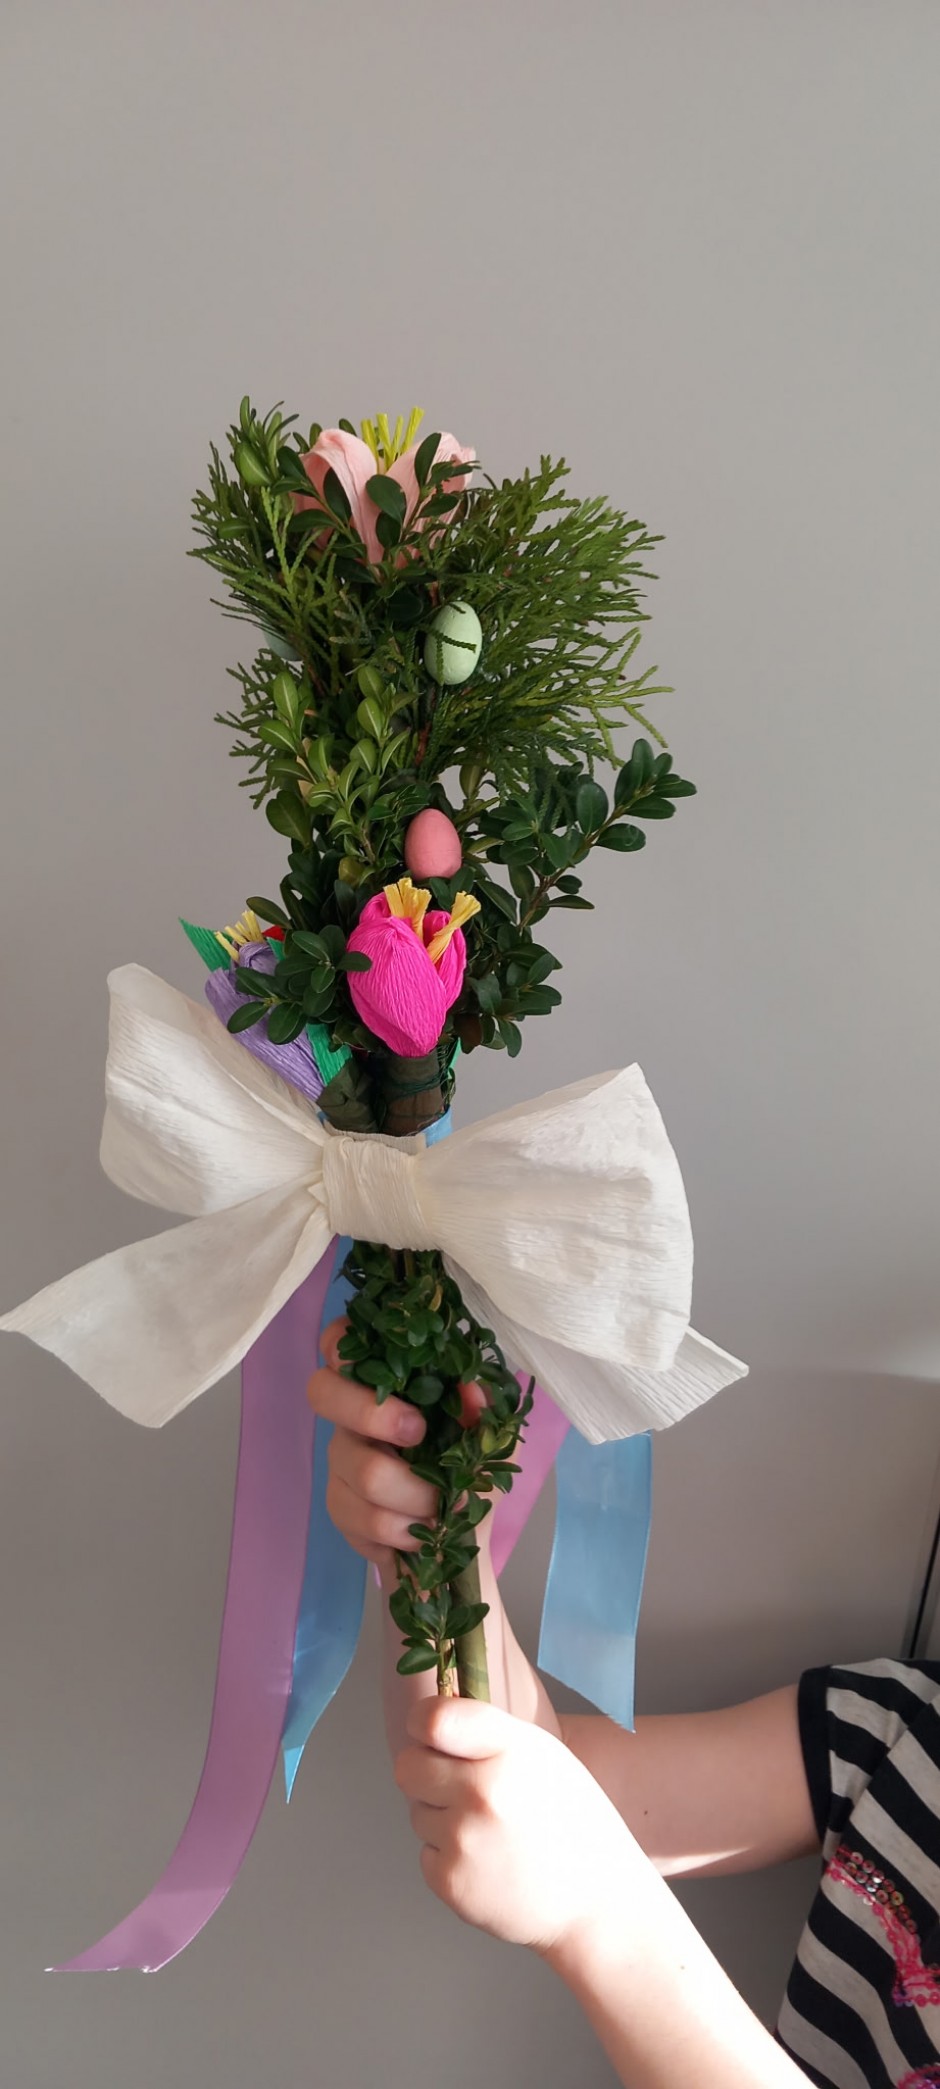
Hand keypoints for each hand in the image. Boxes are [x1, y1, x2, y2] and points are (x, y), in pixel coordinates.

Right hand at [307, 1319, 485, 1576]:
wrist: (458, 1541)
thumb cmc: (469, 1473)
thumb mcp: (489, 1438)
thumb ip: (481, 1410)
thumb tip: (470, 1390)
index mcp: (384, 1384)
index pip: (339, 1342)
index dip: (344, 1341)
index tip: (391, 1365)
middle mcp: (351, 1416)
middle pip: (323, 1392)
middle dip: (375, 1414)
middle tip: (419, 1435)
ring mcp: (339, 1461)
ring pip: (363, 1470)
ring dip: (417, 1495)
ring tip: (445, 1509)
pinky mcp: (338, 1506)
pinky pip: (366, 1517)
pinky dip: (406, 1529)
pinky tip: (422, 1532)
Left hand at [395, 1697, 637, 1954]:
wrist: (595, 1900)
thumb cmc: (572, 1820)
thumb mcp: (541, 1754)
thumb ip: (485, 1734)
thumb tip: (429, 1725)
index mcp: (509, 1750)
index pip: (433, 1720)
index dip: (421, 1724)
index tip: (426, 1732)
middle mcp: (482, 1791)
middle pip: (407, 1767)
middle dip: (426, 1774)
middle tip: (460, 1788)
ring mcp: (463, 1840)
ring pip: (416, 1812)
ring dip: (442, 1819)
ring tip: (490, 1833)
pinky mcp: (450, 1882)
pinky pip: (426, 1854)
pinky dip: (449, 1859)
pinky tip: (488, 1863)